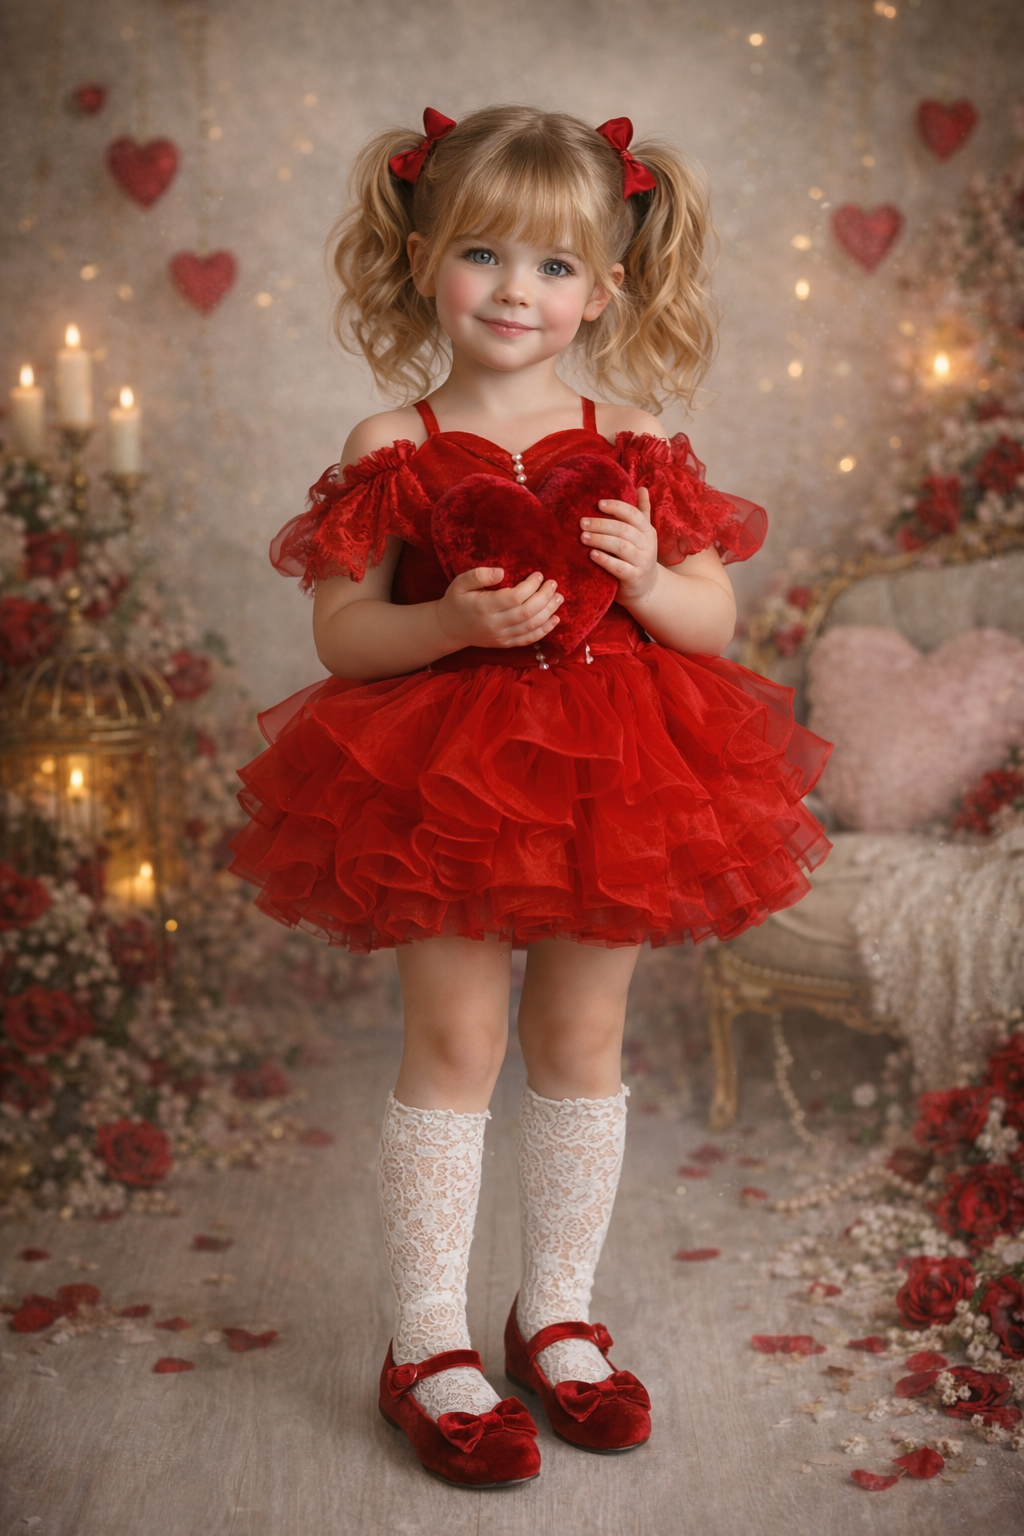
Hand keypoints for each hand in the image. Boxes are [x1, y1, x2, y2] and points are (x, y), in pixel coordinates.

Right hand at [434, 567, 562, 649]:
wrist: (449, 627)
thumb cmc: (457, 600)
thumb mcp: (460, 582)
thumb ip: (479, 575)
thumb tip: (502, 572)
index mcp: (484, 607)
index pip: (514, 597)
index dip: (530, 586)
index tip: (538, 575)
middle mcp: (494, 624)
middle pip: (527, 612)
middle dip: (544, 597)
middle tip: (553, 584)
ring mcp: (500, 637)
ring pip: (531, 626)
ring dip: (548, 612)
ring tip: (559, 598)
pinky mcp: (505, 644)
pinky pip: (528, 640)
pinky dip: (544, 630)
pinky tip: (555, 619)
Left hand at [580, 486, 658, 603]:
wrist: (647, 588)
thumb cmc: (639, 556)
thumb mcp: (644, 534)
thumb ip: (642, 511)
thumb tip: (642, 488)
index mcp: (648, 531)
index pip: (633, 514)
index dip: (616, 507)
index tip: (598, 504)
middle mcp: (647, 545)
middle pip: (623, 530)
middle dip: (601, 524)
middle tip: (582, 522)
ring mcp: (642, 562)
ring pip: (620, 547)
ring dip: (600, 540)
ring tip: (583, 537)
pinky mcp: (634, 577)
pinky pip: (618, 567)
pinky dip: (605, 560)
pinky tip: (591, 555)